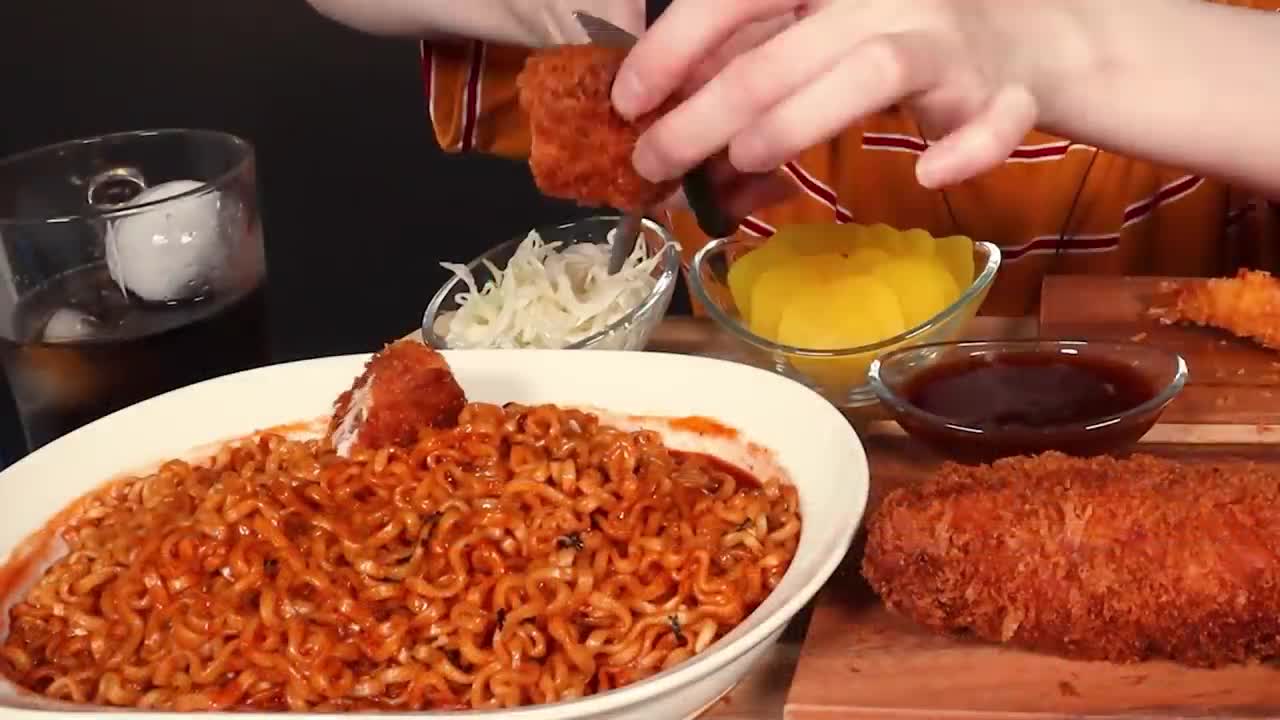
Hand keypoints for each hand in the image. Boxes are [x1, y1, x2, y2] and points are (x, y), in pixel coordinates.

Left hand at [612, 0, 1086, 188]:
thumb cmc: (892, 32)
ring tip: (744, 161)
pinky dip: (966, 147)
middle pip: (787, 47)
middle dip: (707, 111)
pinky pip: (995, 118)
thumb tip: (660, 102)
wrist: (1023, 35)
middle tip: (654, 160)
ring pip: (874, 70)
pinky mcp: (1001, 91)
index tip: (628, 98)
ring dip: (801, 119)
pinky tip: (928, 175)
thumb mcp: (812, 28)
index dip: (676, 42)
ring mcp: (949, 40)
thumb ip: (748, 55)